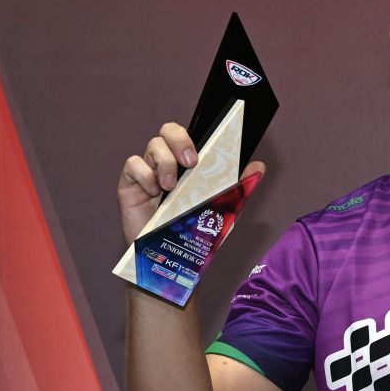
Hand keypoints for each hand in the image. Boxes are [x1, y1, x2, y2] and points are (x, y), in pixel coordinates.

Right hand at [118, 121, 265, 244]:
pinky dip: (144, 175)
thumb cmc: (193, 233)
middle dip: (180, 140)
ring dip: (165, 163)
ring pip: (153, 145)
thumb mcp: (222, 210)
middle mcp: (168, 163)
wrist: (170, 259)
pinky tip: (154, 192)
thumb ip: (239, 187)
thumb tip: (259, 166)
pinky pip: (133, 164)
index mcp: (189, 165)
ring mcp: (149, 172)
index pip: (189, 135)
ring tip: (171, 187)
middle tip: (191, 163)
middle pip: (168, 131)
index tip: (206, 149)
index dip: (195, 135)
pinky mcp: (130, 184)